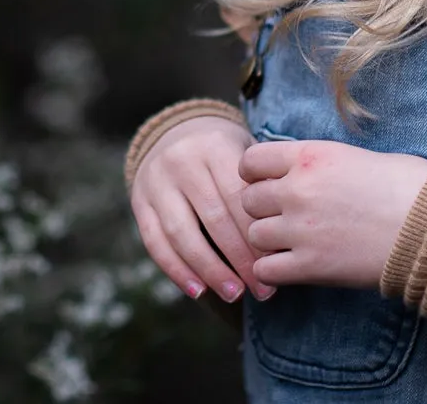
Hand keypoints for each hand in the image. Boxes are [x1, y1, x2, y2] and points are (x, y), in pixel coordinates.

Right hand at [130, 115, 272, 302]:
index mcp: (215, 146)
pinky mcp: (140, 202)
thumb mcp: (245, 152)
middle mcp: (182, 161)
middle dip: (240, 259)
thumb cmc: (224, 153)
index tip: (278, 264)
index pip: (239, 198)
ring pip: (182, 234)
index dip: (258, 234)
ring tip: (235, 293)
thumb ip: (262, 184)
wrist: (174, 132)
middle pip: (214, 219)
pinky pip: (155, 242)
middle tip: (263, 289)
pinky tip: (198, 291)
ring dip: (210, 270)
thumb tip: (286, 236)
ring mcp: (156, 182)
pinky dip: (176, 270)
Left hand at [238, 139, 426, 289]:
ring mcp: (300, 229)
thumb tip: (314, 172)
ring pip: (253, 235)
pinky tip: (291, 267)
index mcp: (310, 156)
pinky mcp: (310, 265)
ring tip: (290, 243)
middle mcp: (297, 189)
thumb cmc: (410, 187)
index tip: (266, 183)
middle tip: (283, 217)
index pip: (251, 160)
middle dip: (261, 209)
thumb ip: (325, 164)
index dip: (254, 174)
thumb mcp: (361, 158)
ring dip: (267, 240)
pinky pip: (266, 269)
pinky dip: (273, 271)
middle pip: (248, 199)